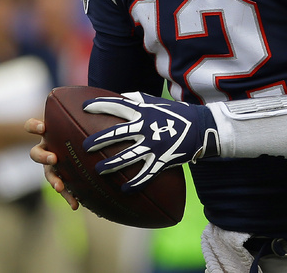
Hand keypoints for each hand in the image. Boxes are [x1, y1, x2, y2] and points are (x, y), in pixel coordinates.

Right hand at [24, 117, 78, 208]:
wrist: (86, 140)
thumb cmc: (81, 124)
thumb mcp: (81, 116)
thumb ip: (86, 108)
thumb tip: (99, 88)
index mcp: (48, 132)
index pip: (31, 126)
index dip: (34, 126)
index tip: (43, 127)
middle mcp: (47, 148)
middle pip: (36, 153)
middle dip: (43, 156)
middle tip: (54, 158)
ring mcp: (52, 164)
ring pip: (48, 174)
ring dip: (53, 180)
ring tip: (60, 187)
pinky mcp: (62, 177)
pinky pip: (63, 188)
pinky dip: (69, 196)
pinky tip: (76, 205)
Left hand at [82, 92, 218, 190]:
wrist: (202, 127)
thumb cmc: (177, 114)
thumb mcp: (158, 103)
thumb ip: (139, 99)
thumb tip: (120, 96)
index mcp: (144, 111)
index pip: (117, 105)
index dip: (100, 105)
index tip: (84, 108)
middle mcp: (146, 127)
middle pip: (116, 133)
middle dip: (98, 140)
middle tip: (85, 146)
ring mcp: (154, 144)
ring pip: (127, 157)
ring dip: (110, 164)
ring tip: (98, 170)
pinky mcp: (163, 159)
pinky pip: (146, 174)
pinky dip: (135, 184)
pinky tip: (124, 190)